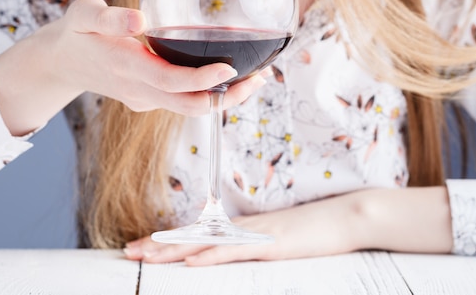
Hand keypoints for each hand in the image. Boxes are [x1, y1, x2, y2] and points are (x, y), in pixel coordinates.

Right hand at [0, 0, 267, 134]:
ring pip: (190, 108)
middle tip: (263, 78)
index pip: (170, 80)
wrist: (62, 62)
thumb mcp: (83, 14)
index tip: (232, 68)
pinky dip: (210, 94)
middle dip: (228, 97)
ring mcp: (145, 98)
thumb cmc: (76, 32)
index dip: (202, 79)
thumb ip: (108, 17)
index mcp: (125, 67)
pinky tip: (230, 78)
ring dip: (225, 99)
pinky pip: (184, 102)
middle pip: (190, 105)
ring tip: (257, 79)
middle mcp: (139, 89)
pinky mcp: (150, 99)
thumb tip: (139, 18)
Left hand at [123, 187, 452, 265]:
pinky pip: (235, 251)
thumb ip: (254, 242)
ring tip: (146, 256)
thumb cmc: (315, 228)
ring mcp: (254, 235)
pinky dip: (211, 256)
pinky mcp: (271, 244)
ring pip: (206, 243)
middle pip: (192, 237)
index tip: (143, 247)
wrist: (347, 215)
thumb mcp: (279, 237)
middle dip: (159, 245)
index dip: (169, 241)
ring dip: (174, 250)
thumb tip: (232, 249)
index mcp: (241, 228)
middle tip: (128, 251)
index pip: (197, 234)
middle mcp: (241, 228)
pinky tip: (192, 261)